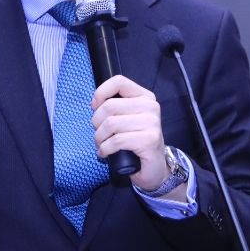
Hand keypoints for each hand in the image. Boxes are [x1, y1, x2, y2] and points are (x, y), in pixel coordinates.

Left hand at [90, 75, 170, 193]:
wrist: (154, 168)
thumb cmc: (136, 142)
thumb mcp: (127, 119)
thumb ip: (116, 107)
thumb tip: (95, 103)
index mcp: (145, 97)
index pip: (119, 82)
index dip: (101, 92)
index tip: (94, 107)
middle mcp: (151, 107)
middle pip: (109, 106)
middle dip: (96, 123)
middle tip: (99, 135)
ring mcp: (152, 123)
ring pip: (111, 124)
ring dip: (99, 138)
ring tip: (102, 145)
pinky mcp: (149, 140)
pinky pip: (116, 141)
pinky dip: (105, 149)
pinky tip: (105, 153)